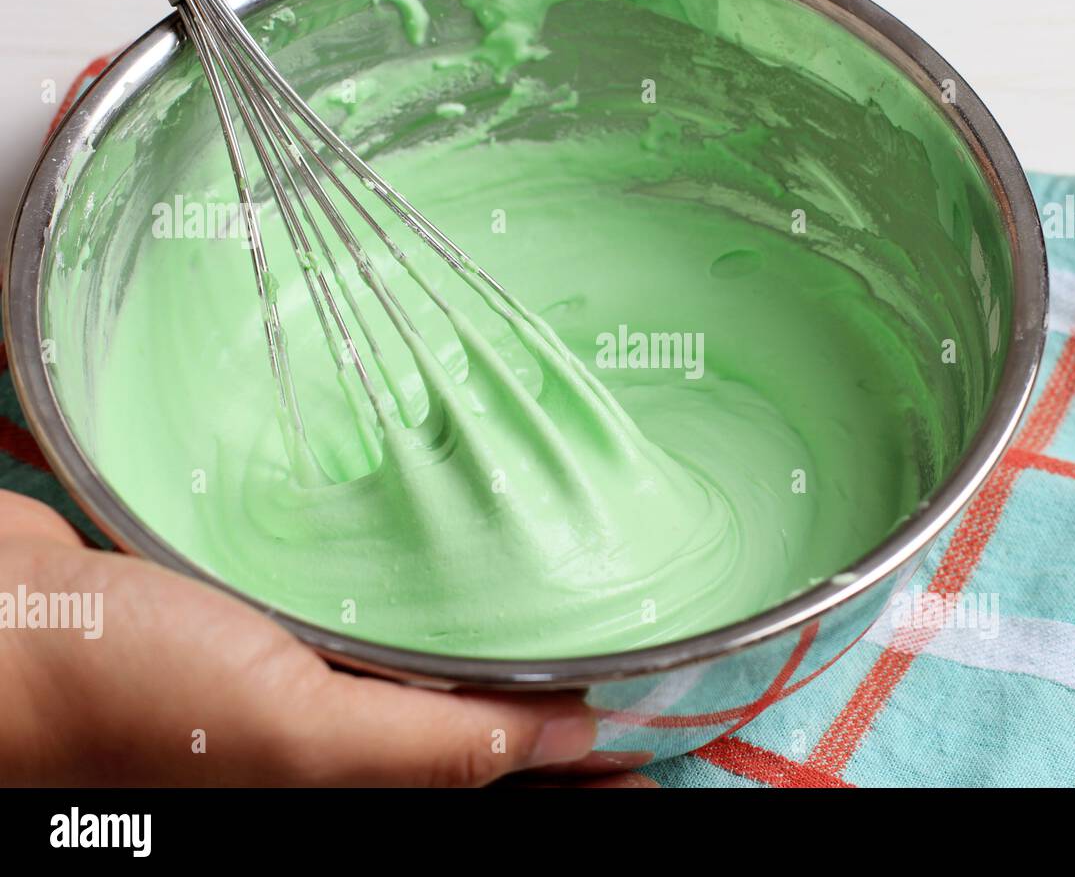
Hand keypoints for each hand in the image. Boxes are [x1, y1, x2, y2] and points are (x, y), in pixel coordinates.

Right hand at [0, 490, 649, 785]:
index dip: (586, 775)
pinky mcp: (274, 634)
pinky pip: (371, 630)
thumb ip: (431, 747)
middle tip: (643, 656)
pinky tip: (467, 569)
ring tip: (582, 612)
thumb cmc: (118, 692)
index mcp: (346, 795)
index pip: (497, 795)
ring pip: (429, 681)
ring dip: (498, 653)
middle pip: (474, 740)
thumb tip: (570, 743)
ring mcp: (305, 693)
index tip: (665, 734)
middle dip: (559, 711)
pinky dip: (426, 608)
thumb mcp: (291, 736)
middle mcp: (335, 753)